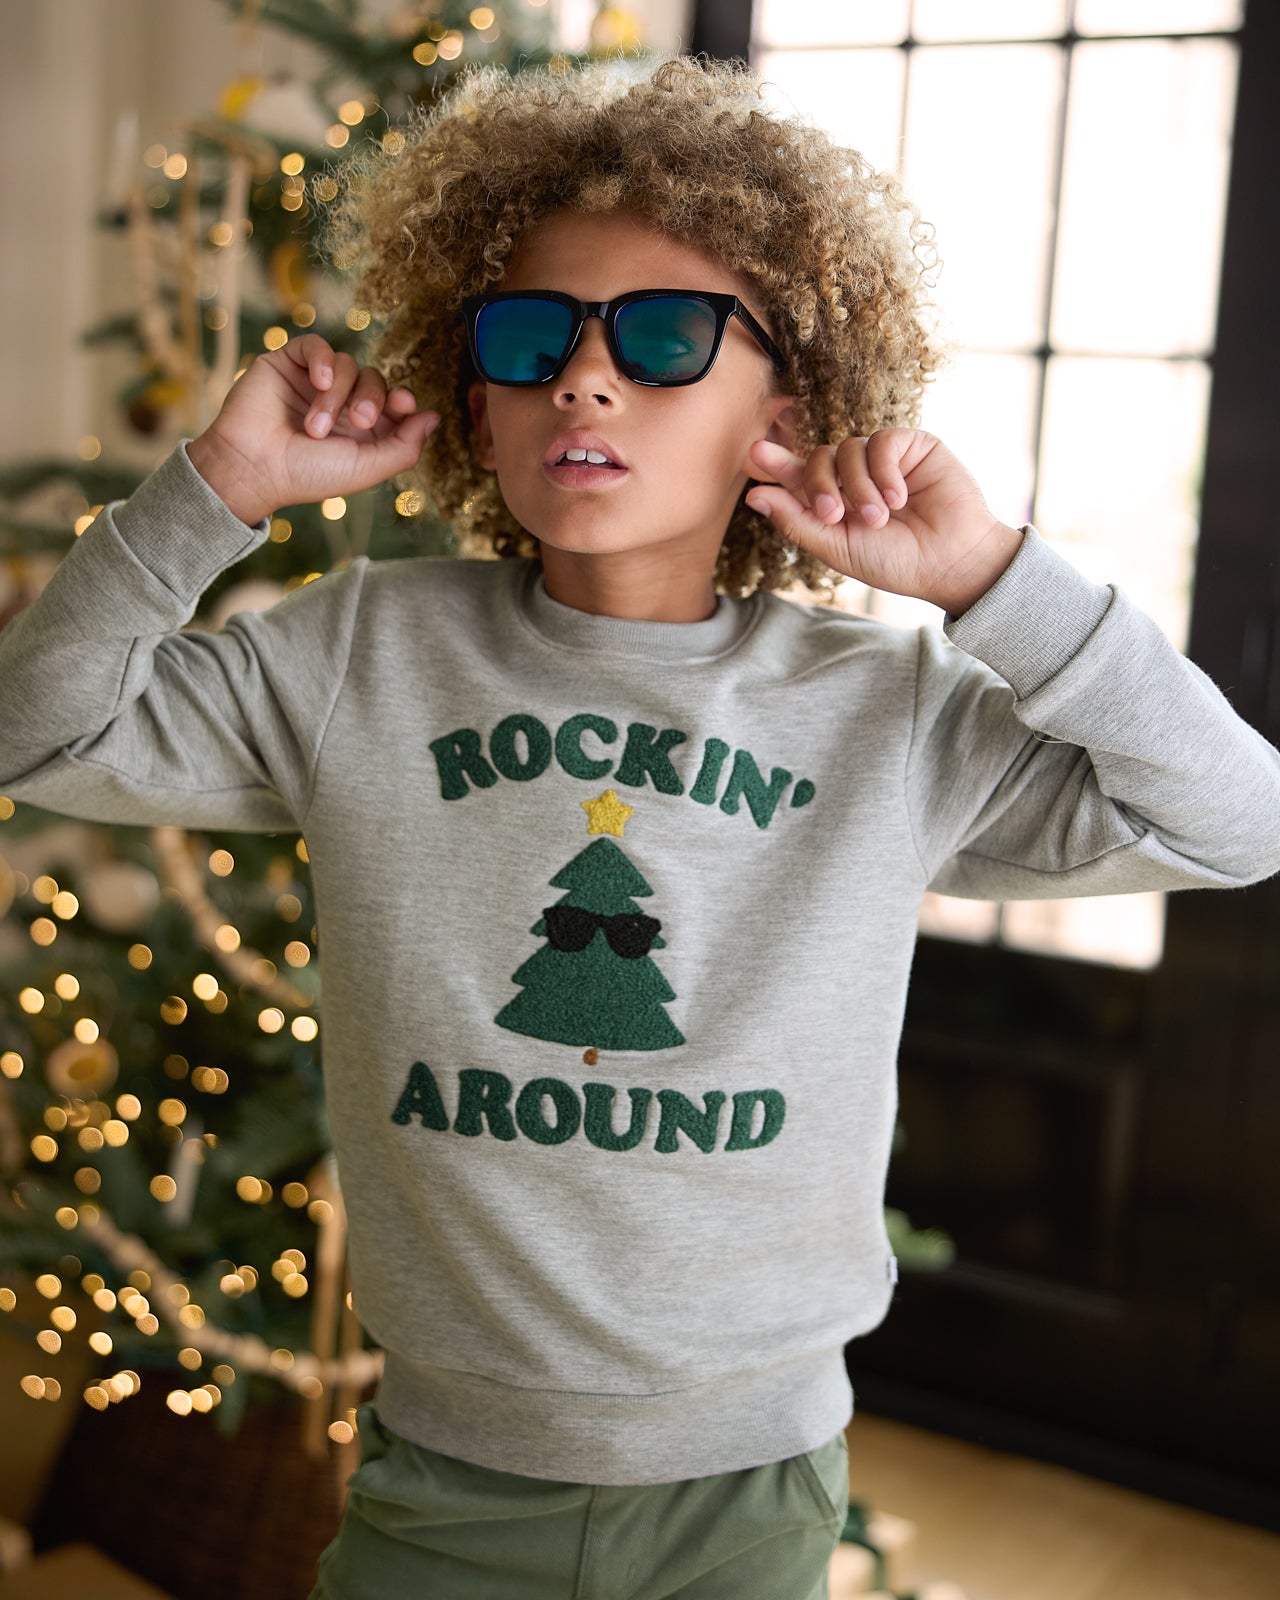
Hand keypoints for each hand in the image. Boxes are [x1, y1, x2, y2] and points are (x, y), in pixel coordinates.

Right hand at [186, 334, 439, 524]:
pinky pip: (316, 345)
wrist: (253, 467)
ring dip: (337, 395)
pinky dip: (324, 359)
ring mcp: (314, 382)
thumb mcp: (366, 468)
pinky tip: (321, 380)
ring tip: (315, 426)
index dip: (403, 399)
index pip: (394, 402)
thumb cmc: (308, 475)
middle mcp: (340, 403)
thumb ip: (405, 447)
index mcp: (361, 430)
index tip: (403, 405)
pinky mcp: (287, 363)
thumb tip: (434, 417)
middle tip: (357, 420)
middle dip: (372, 398)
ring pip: (348, 364)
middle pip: (375, 379)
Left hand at [744, 428, 1023, 615]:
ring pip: (848, 448)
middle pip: (818, 457)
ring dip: (858, 486)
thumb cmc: (897, 562)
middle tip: (834, 515)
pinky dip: (884, 471)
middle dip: (819, 484)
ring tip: (879, 518)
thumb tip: (753, 495)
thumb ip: (797, 521)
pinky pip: (882, 441)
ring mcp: (884, 459)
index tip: (755, 453)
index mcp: (835, 502)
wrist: (951, 562)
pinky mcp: (912, 446)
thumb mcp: (839, 548)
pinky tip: (900, 498)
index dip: (777, 463)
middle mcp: (856, 476)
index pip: (799, 475)